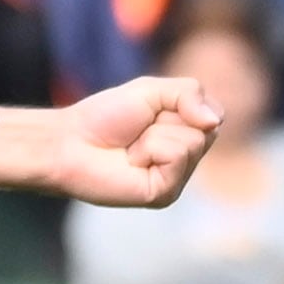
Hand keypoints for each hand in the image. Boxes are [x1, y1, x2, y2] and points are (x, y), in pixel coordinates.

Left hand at [39, 72, 221, 207]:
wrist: (69, 143)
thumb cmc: (105, 117)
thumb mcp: (153, 90)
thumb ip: (190, 93)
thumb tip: (215, 121)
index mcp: (188, 135)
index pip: (214, 113)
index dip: (182, 103)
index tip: (150, 112)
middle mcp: (187, 160)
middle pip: (207, 129)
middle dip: (167, 119)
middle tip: (138, 131)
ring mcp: (177, 179)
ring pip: (193, 142)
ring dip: (155, 135)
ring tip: (132, 147)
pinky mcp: (165, 194)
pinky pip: (176, 156)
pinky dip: (151, 149)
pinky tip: (132, 161)